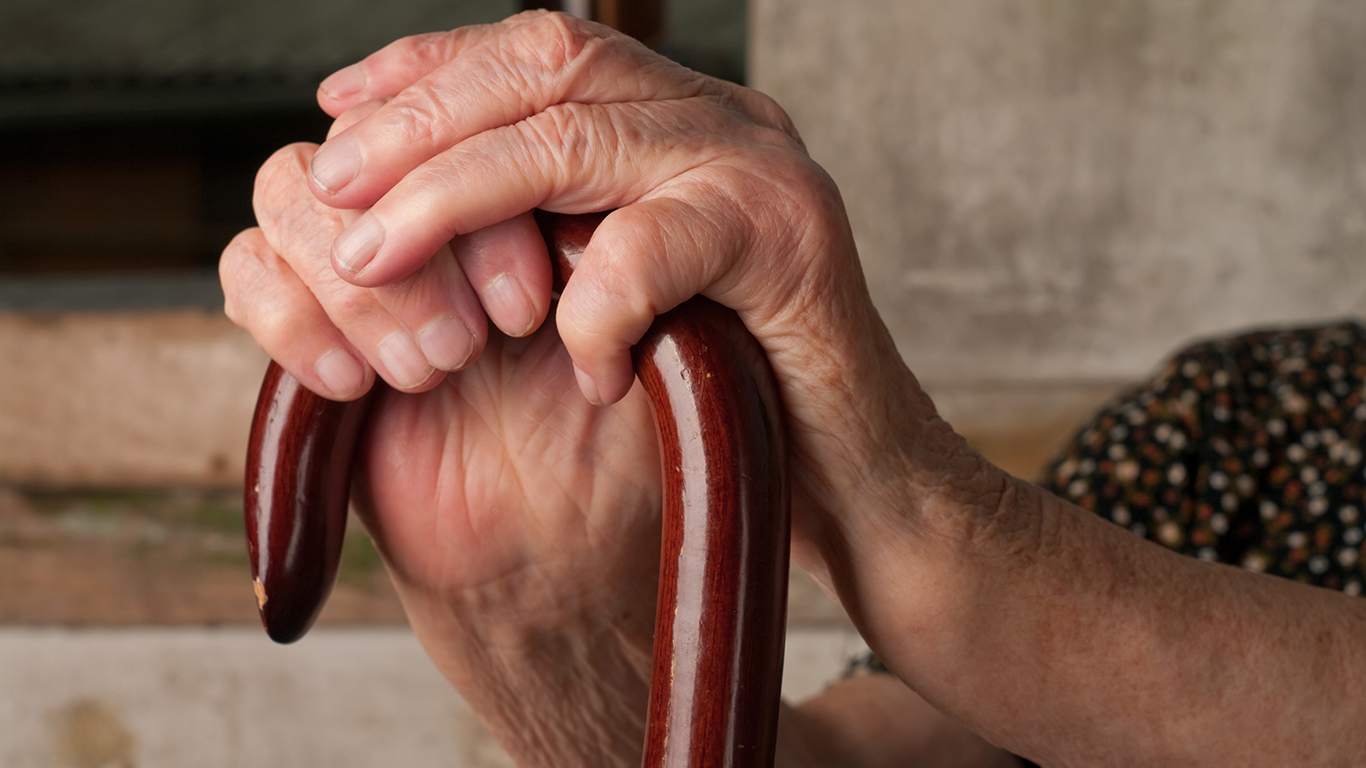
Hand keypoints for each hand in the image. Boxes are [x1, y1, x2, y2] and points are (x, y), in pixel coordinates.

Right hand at [221, 141, 662, 764]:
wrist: (557, 553)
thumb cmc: (613, 447)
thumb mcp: (645, 349)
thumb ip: (617, 264)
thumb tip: (570, 208)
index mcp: (529, 188)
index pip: (473, 113)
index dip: (482, 191)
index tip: (532, 305)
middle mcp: (440, 209)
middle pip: (372, 138)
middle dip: (420, 237)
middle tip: (478, 342)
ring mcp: (368, 259)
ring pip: (290, 186)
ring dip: (355, 278)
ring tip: (431, 367)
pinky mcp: (304, 322)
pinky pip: (245, 270)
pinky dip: (286, 314)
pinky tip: (353, 382)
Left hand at [301, 11, 991, 624]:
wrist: (857, 478)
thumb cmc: (726, 398)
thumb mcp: (618, 297)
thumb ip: (551, 232)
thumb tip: (413, 200)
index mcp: (678, 120)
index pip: (541, 47)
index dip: (430, 66)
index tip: (336, 107)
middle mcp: (721, 118)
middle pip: (548, 64)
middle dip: (419, 121)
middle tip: (332, 183)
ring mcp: (761, 166)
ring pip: (580, 133)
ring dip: (457, 194)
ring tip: (378, 258)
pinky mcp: (791, 236)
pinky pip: (654, 243)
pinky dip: (591, 306)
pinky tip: (576, 366)